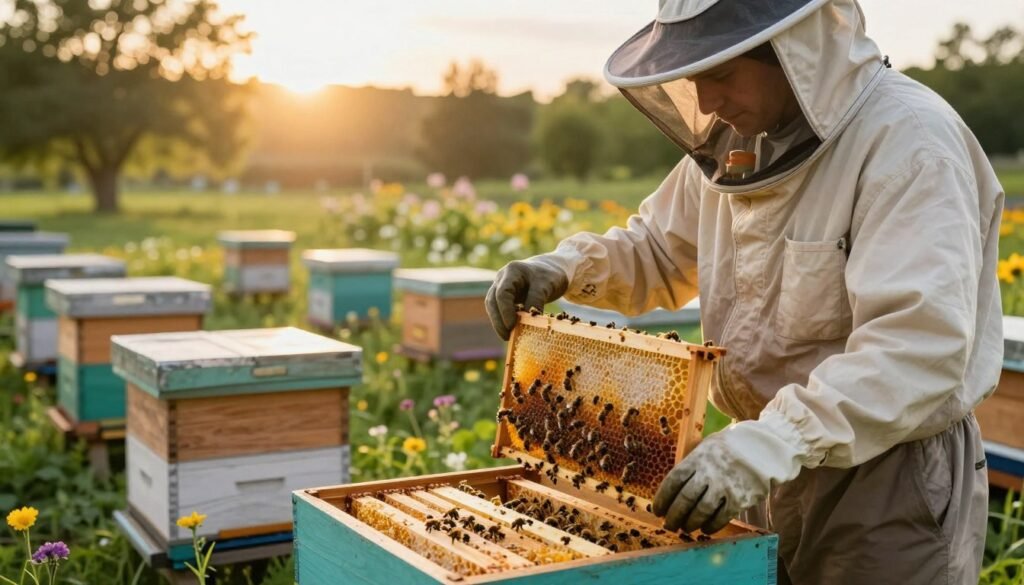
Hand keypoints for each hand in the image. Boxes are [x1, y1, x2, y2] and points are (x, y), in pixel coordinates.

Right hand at [485, 257, 568, 339]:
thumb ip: (536, 300)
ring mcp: (500, 287)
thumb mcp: (547, 285)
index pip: (502, 293)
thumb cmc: (549, 275)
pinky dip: (503, 320)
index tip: (512, 326)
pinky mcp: (504, 297)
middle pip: (492, 301)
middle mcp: (502, 279)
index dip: (505, 311)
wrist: (550, 270)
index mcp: (512, 271)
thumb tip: (528, 321)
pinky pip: (499, 310)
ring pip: (493, 306)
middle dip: (498, 320)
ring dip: (498, 322)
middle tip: (507, 337)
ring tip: (508, 337)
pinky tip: (512, 331)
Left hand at [653, 417, 804, 534]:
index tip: (657, 510)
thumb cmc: (733, 447)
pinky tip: (705, 529)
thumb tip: (674, 484)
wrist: (765, 448)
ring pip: (701, 511)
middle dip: (674, 515)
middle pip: (685, 499)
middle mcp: (709, 472)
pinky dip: (711, 526)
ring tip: (686, 528)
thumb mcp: (708, 446)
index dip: (663, 498)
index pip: (673, 481)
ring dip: (690, 523)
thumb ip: (693, 463)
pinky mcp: (740, 499)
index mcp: (698, 458)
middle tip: (669, 525)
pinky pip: (721, 517)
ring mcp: (724, 486)